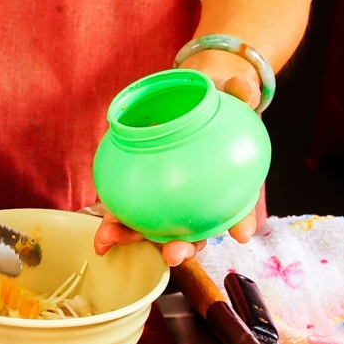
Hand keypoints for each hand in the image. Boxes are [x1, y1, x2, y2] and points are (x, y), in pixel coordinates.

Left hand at [91, 50, 260, 265]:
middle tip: (173, 254)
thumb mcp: (231, 93)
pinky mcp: (141, 188)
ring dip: (135, 239)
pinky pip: (128, 207)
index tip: (240, 234)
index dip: (238, 222)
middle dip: (180, 248)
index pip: (234, 208)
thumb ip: (239, 91)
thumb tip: (242, 88)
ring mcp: (167, 197)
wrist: (189, 93)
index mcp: (223, 183)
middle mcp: (195, 198)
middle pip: (191, 230)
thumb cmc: (215, 101)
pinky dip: (115, 222)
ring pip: (154, 227)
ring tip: (115, 243)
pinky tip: (100, 237)